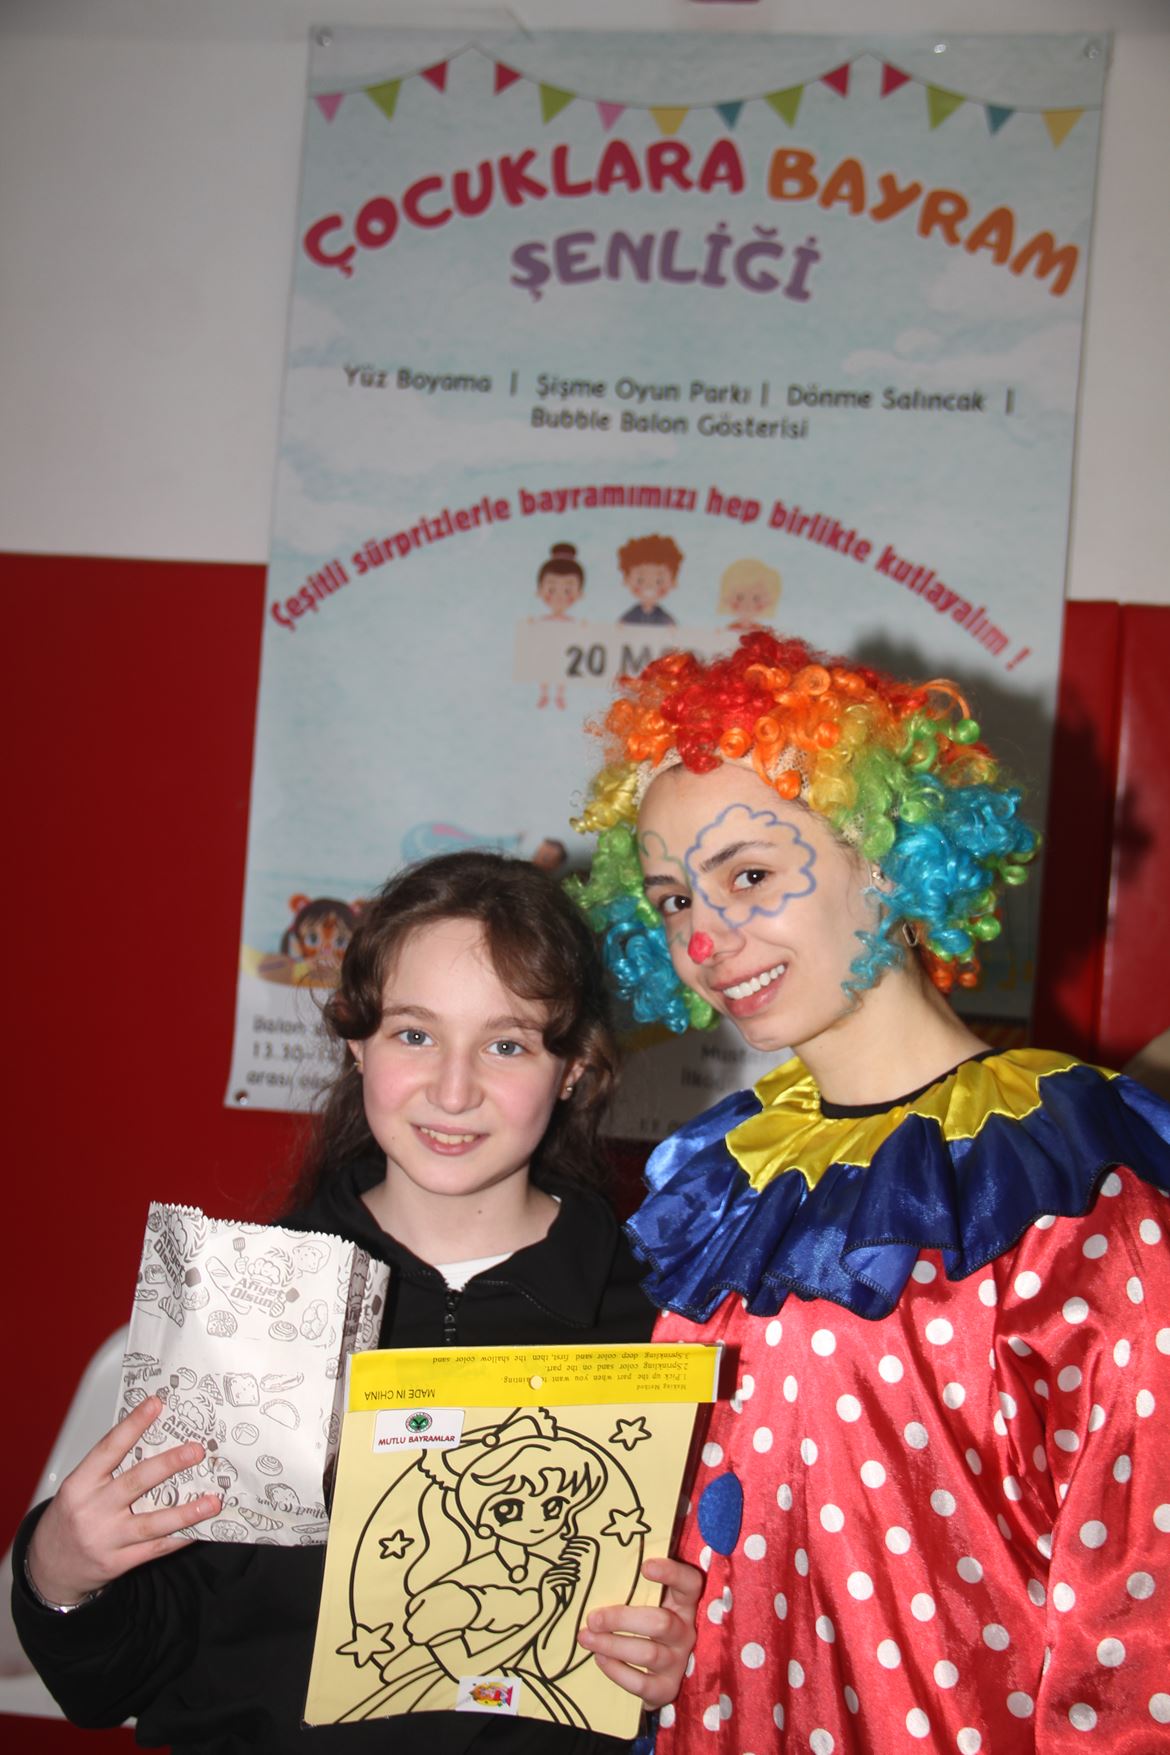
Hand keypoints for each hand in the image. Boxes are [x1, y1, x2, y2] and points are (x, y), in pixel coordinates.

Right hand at [25, 1395, 220, 1606]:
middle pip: (135, 1483)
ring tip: (212, 1500)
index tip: (156, 1404)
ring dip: (185, 1511)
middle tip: (197, 1450)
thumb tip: (153, 1437)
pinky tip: (200, 1528)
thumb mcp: (80, 1488)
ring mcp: (105, 1539)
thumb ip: (109, 1467)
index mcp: (80, 1484)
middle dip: (169, 1464)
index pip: (108, 1449)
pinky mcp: (117, 1563)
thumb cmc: (70, 1519)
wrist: (48, 1569)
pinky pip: (154, 1549)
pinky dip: (179, 1538)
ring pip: (150, 1523)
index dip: (133, 1425)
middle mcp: (92, 1510)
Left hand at [576, 1555, 702, 1709]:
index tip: (645, 1566)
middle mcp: (686, 1632)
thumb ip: (633, 1588)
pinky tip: (599, 1659)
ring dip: (612, 1645)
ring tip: (585, 1637)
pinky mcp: (666, 1689)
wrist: (653, 1675)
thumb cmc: (643, 1626)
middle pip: (660, 1623)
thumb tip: (595, 1568)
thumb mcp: (646, 1603)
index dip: (672, 1574)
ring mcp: (678, 1662)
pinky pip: (641, 1683)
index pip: (690, 1584)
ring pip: (648, 1653)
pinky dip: (616, 1671)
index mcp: (683, 1605)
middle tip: (592, 1618)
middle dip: (621, 1619)